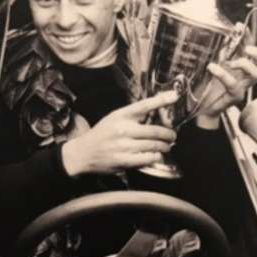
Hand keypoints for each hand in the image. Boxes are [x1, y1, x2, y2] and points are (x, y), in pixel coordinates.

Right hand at [61, 91, 177, 176]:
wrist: (82, 153)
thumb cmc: (101, 135)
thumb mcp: (114, 118)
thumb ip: (132, 116)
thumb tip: (156, 113)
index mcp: (121, 115)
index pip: (144, 105)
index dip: (161, 100)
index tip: (174, 96)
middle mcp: (123, 129)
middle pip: (155, 130)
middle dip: (169, 134)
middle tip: (172, 136)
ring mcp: (123, 146)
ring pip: (154, 145)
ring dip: (164, 147)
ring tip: (166, 146)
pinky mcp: (123, 160)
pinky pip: (148, 158)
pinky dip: (156, 157)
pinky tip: (156, 155)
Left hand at [201, 44, 256, 118]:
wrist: (202, 107)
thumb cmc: (209, 86)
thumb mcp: (215, 65)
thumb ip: (222, 53)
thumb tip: (224, 37)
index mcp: (242, 68)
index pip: (252, 51)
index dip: (250, 38)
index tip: (240, 26)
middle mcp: (246, 77)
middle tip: (246, 49)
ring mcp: (242, 87)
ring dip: (245, 64)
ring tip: (229, 62)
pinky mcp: (235, 96)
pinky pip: (234, 84)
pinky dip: (223, 74)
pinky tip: (212, 67)